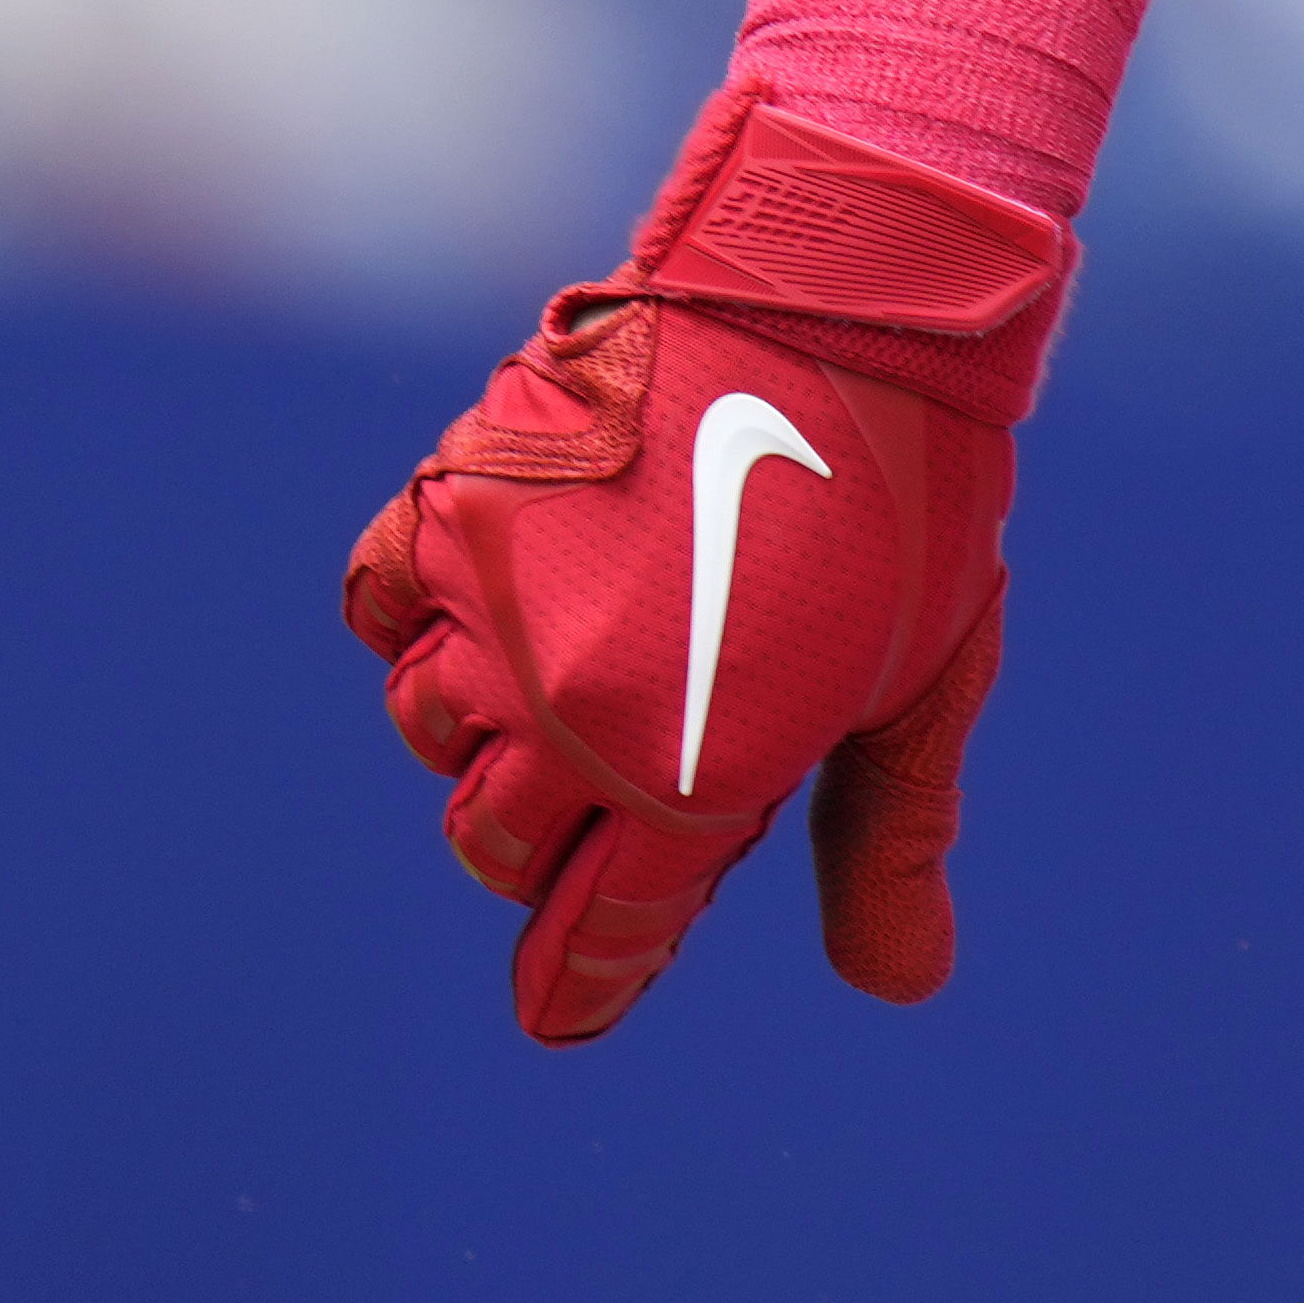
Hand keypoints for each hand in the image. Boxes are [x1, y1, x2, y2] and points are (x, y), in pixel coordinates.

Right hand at [342, 87, 1062, 1042]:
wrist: (845, 302)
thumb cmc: (911, 498)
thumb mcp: (926, 682)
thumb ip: (890, 840)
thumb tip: (902, 986)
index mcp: (699, 772)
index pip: (601, 930)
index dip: (586, 976)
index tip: (569, 1000)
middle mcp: (575, 711)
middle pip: (495, 844)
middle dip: (545, 840)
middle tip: (613, 779)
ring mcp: (500, 607)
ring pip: (429, 732)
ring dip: (482, 728)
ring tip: (571, 666)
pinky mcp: (452, 502)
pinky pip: (377, 604)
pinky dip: (414, 614)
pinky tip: (487, 595)